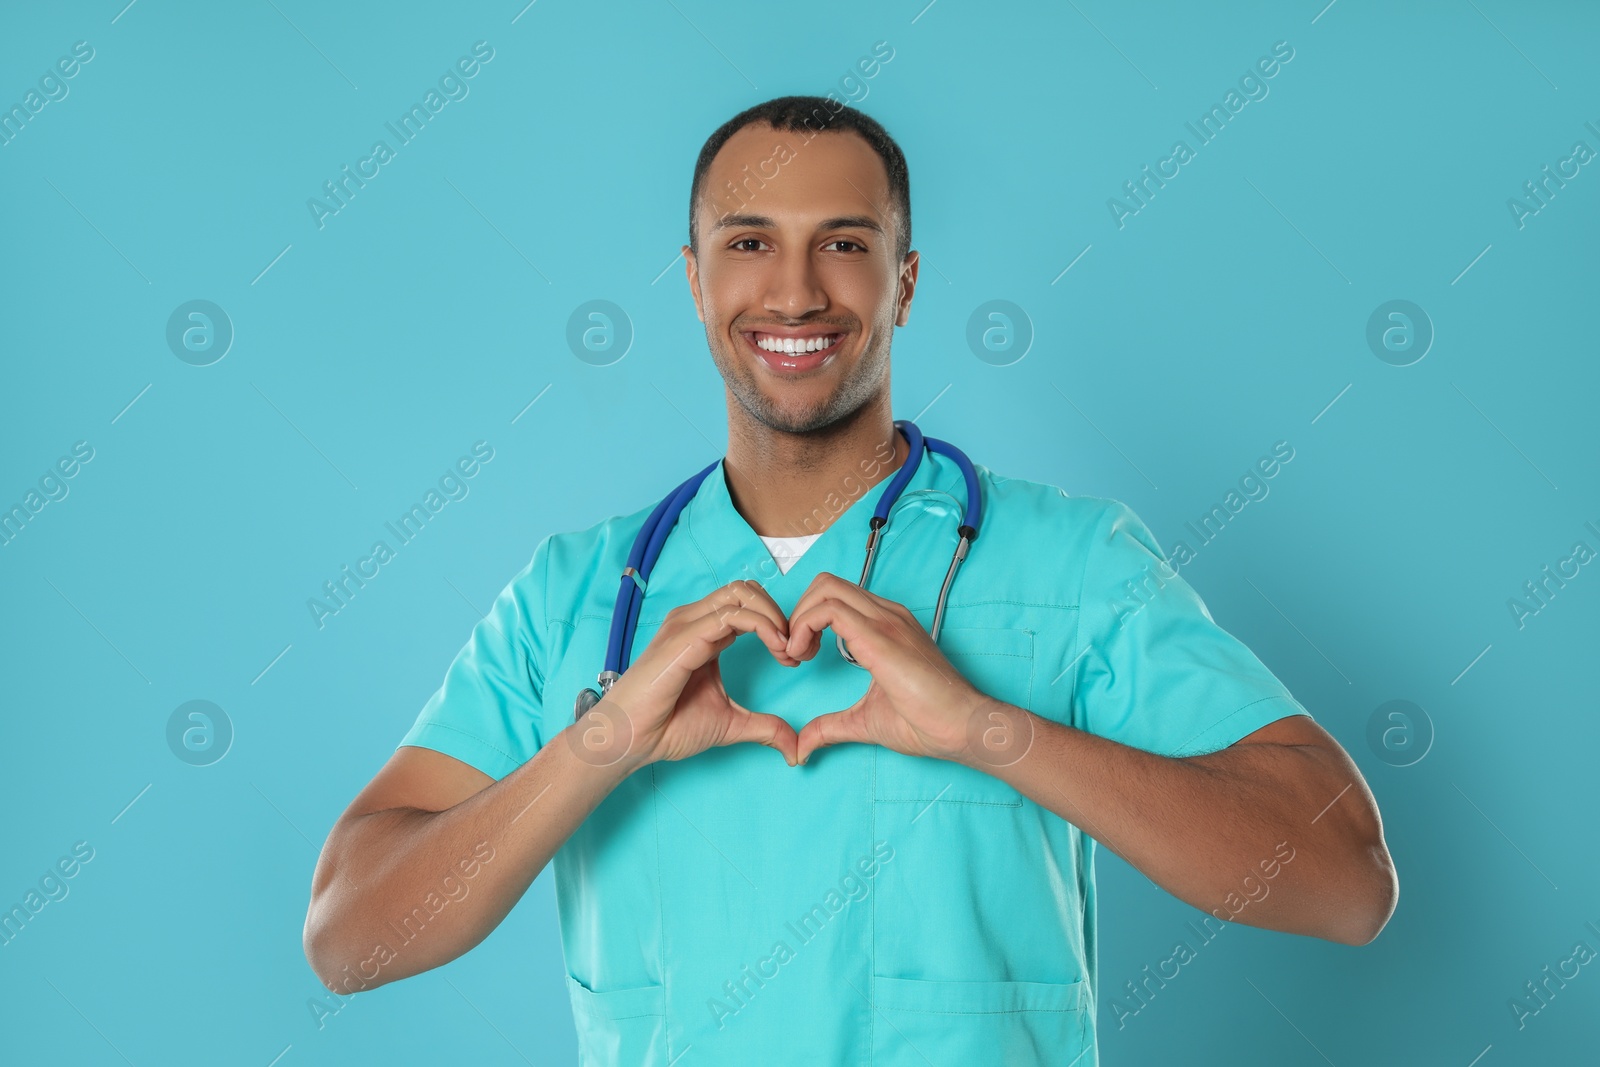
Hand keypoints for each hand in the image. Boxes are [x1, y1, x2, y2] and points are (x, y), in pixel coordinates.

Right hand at [572, 579, 799, 772]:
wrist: (628, 741)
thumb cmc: (667, 727)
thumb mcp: (730, 724)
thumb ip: (764, 727)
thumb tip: (795, 746)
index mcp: (704, 632)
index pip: (747, 603)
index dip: (777, 623)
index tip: (793, 657)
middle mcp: (694, 620)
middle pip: (747, 589)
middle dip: (779, 613)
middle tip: (794, 650)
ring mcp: (687, 625)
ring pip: (741, 593)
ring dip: (774, 617)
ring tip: (786, 650)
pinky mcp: (683, 638)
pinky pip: (731, 616)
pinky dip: (762, 627)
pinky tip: (775, 650)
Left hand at [783, 572, 994, 765]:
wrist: (962, 727)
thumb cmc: (926, 722)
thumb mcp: (864, 721)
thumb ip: (830, 727)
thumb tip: (802, 747)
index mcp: (885, 626)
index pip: (835, 597)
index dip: (807, 620)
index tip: (800, 657)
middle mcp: (885, 614)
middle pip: (826, 584)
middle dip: (798, 613)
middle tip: (795, 653)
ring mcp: (885, 620)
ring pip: (825, 588)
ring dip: (798, 619)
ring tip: (798, 656)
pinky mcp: (880, 636)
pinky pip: (830, 609)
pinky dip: (804, 627)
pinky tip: (804, 657)